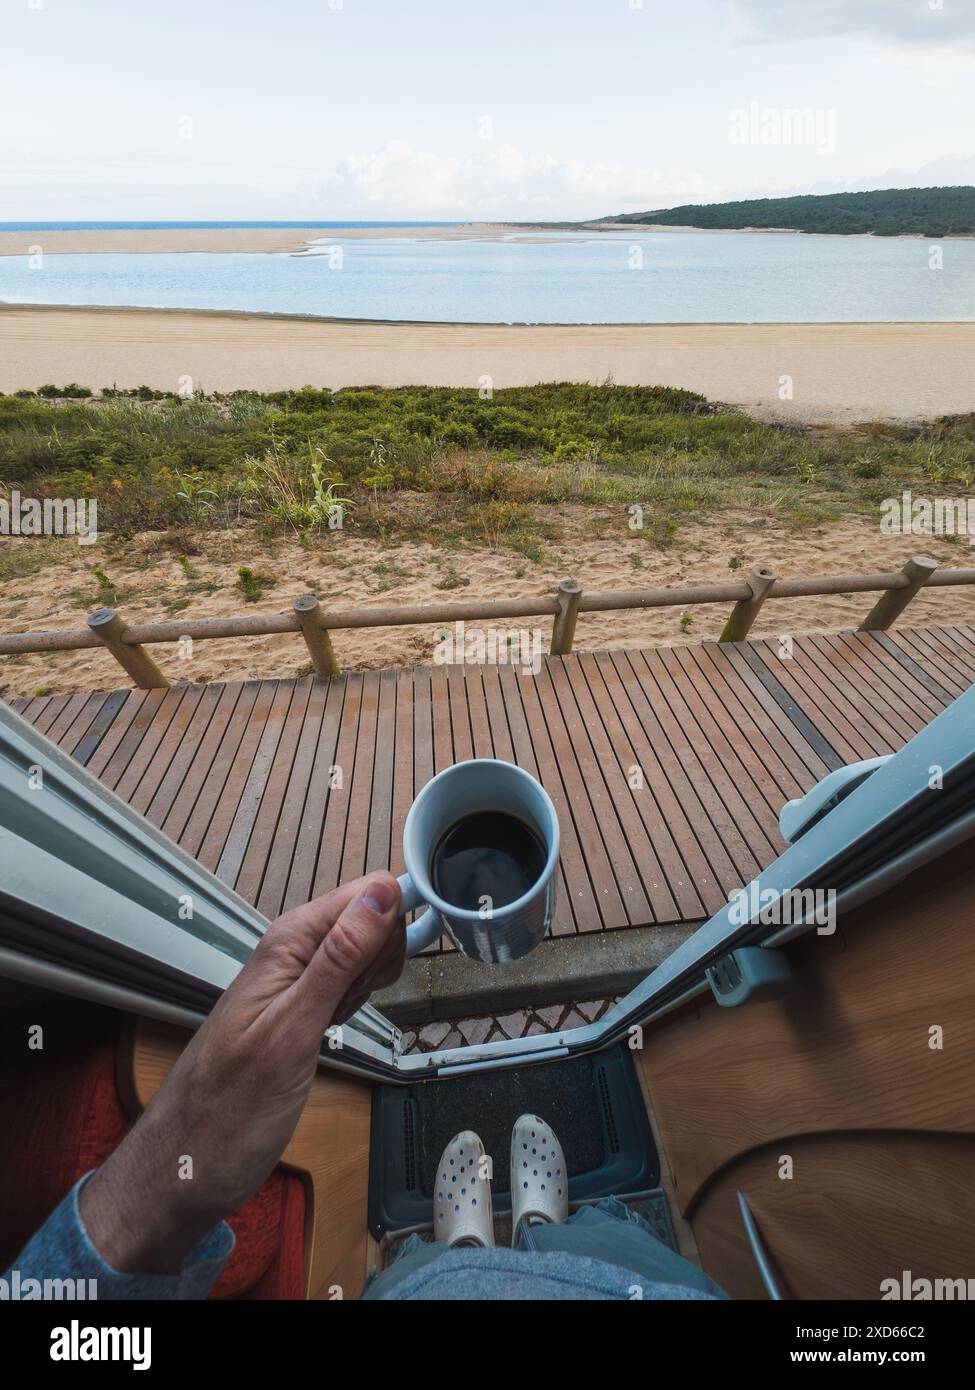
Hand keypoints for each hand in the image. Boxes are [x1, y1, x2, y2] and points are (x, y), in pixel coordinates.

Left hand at [79, 871, 402, 1273]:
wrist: (192, 1162)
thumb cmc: (233, 1104)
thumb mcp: (294, 1028)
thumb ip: (340, 956)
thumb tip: (384, 891)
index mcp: (291, 938)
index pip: (369, 892)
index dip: (392, 924)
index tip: (381, 972)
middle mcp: (296, 948)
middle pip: (374, 922)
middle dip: (378, 965)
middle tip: (343, 1008)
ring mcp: (300, 978)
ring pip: (366, 956)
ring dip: (367, 990)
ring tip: (331, 1024)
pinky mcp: (305, 1007)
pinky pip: (350, 986)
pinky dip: (354, 1009)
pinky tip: (332, 1031)